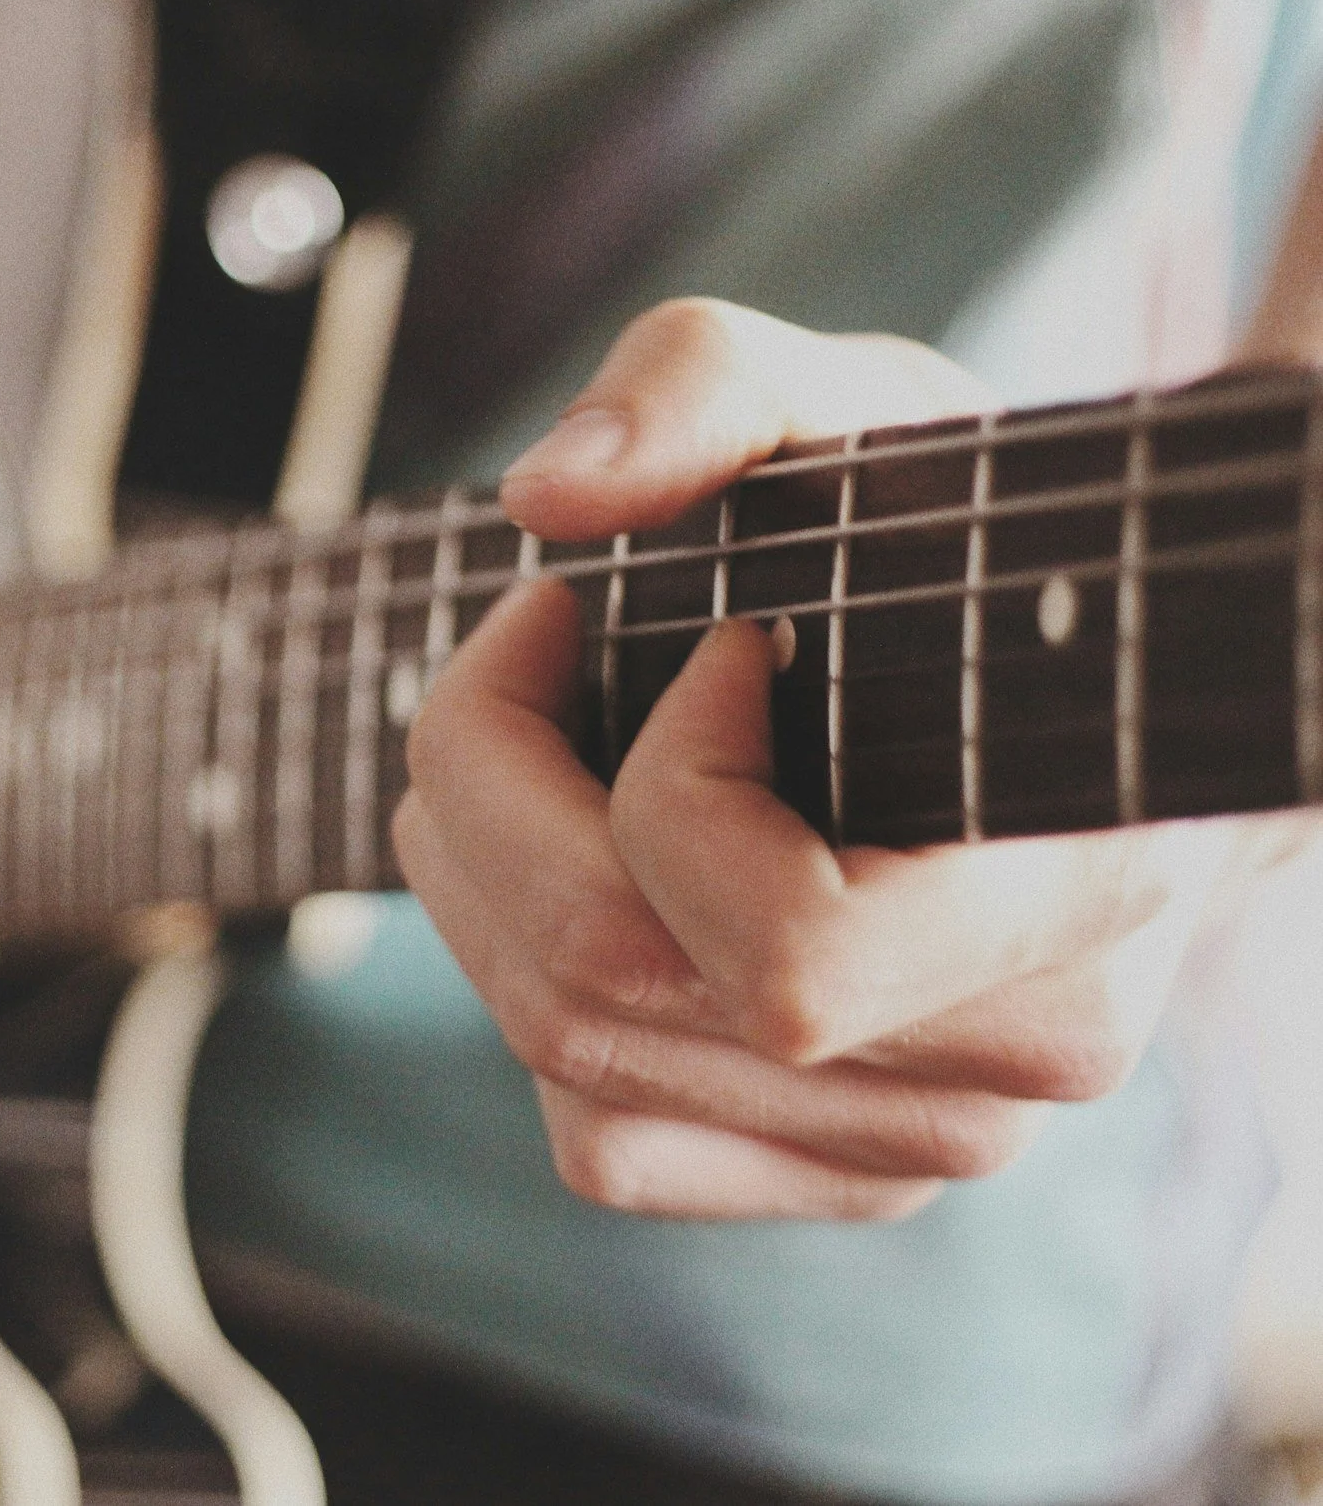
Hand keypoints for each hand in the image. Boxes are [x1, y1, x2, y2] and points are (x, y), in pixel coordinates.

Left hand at [393, 299, 1316, 1219]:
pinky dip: (532, 997)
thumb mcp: (856, 411)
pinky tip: (572, 866)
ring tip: (521, 746)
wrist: (1080, 694)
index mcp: (1077, 890)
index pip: (783, 954)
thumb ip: (710, 387)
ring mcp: (928, 1143)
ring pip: (574, 1072)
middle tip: (527, 649)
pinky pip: (604, 1141)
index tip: (712, 637)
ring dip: (481, 885)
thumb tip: (546, 497)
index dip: (670, 787)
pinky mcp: (845, 1175)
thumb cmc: (964, 551)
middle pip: (608, 997)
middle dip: (491, 793)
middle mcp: (1011, 1058)